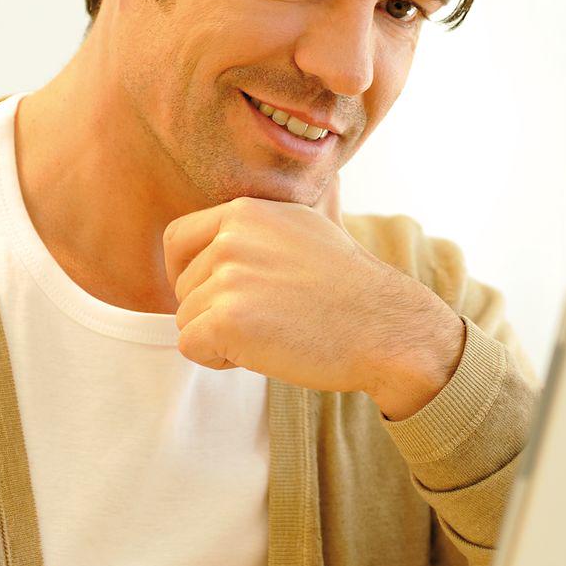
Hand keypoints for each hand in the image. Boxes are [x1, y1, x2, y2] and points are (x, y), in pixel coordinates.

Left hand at [162, 187, 463, 418]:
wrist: (387, 328)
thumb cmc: (352, 288)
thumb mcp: (310, 227)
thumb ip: (266, 224)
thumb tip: (277, 205)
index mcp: (246, 211)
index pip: (178, 239)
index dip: (188, 273)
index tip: (214, 294)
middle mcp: (231, 237)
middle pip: (182, 286)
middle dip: (213, 311)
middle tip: (267, 319)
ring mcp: (228, 277)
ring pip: (186, 319)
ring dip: (220, 338)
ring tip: (273, 333)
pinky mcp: (227, 320)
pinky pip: (191, 346)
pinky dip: (219, 359)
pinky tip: (263, 352)